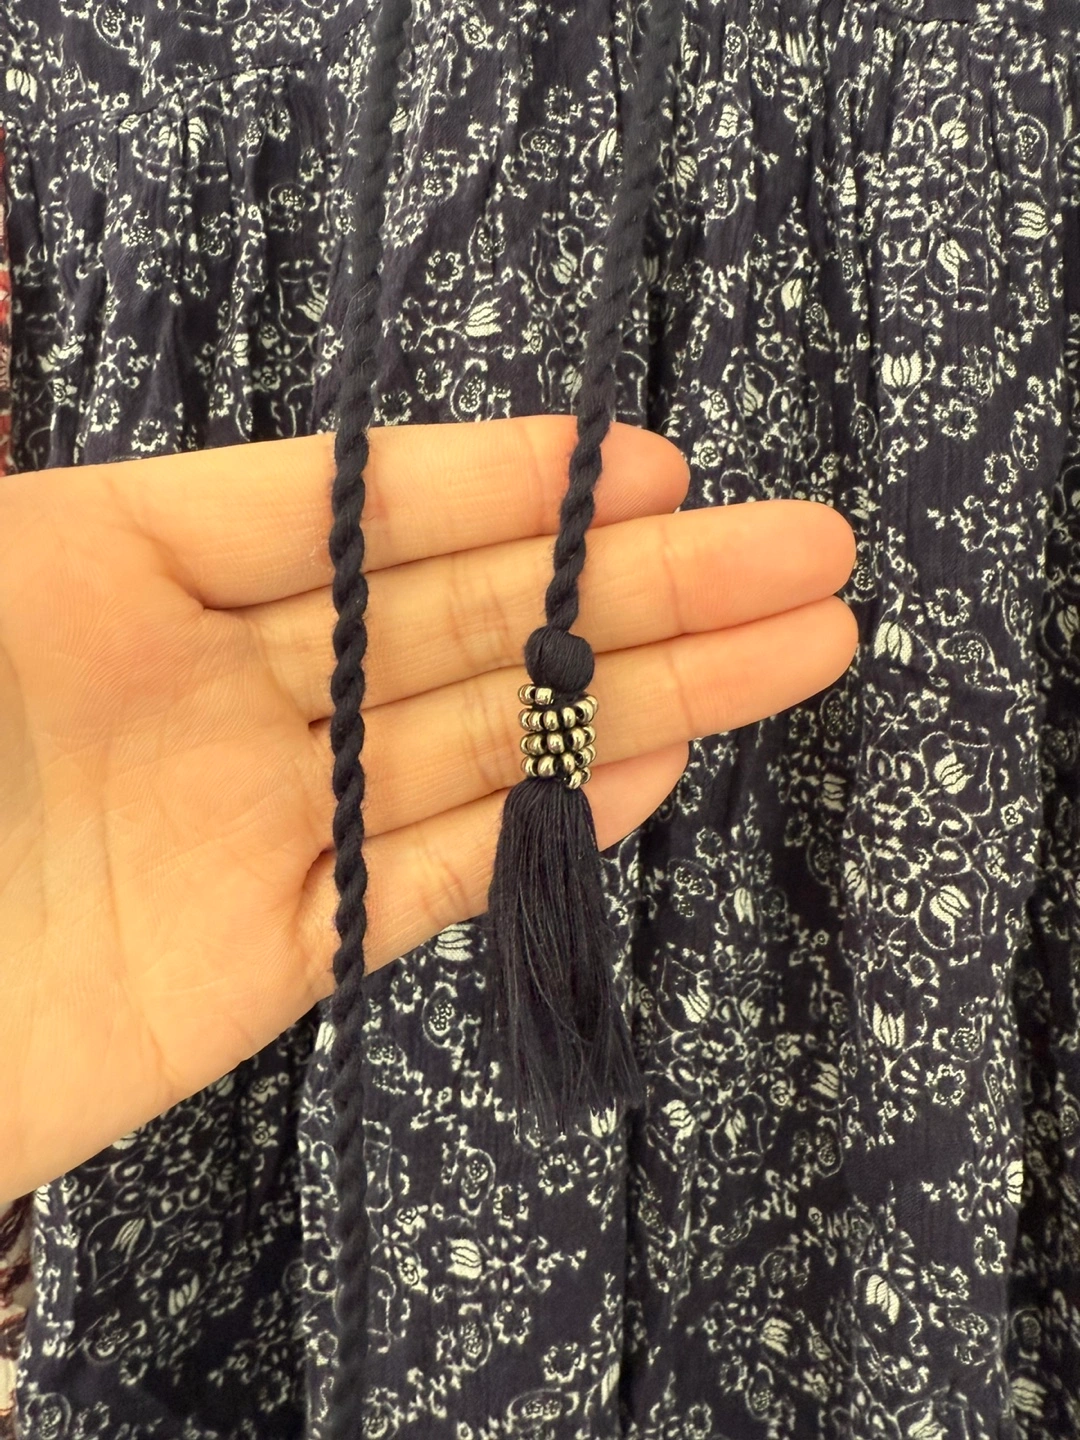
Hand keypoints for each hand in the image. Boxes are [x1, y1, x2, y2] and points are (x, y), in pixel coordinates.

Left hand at [0, 416, 856, 1199]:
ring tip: (792, 648)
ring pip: (475, 743)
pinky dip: (543, 830)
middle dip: (636, 582)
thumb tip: (123, 341)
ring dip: (637, 699)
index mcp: (108, 565)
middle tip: (802, 551)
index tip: (649, 464)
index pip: (349, 505)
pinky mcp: (265, 956)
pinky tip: (649, 771)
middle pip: (455, 620)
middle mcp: (207, 685)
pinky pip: (426, 879)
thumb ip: (73, 504)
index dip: (502, 484)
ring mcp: (248, 822)